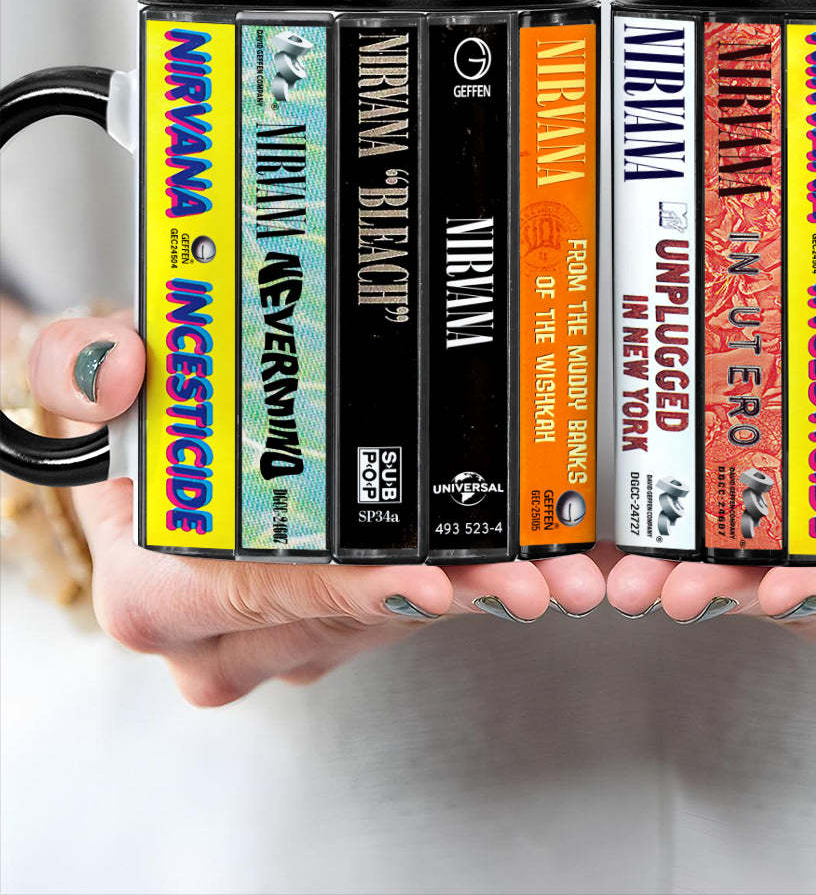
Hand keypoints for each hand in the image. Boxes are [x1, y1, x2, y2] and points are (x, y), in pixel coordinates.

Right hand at [27, 315, 605, 705]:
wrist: (158, 444)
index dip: (343, 587)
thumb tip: (116, 368)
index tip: (421, 579)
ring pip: (400, 617)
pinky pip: (417, 603)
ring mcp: (295, 632)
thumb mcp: (82, 374)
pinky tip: (539, 562)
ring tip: (556, 570)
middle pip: (353, 616)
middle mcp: (229, 632)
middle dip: (451, 595)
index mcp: (156, 592)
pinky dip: (477, 581)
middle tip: (532, 578)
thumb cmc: (135, 420)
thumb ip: (76, 365)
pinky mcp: (345, 618)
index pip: (257, 593)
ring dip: (481, 593)